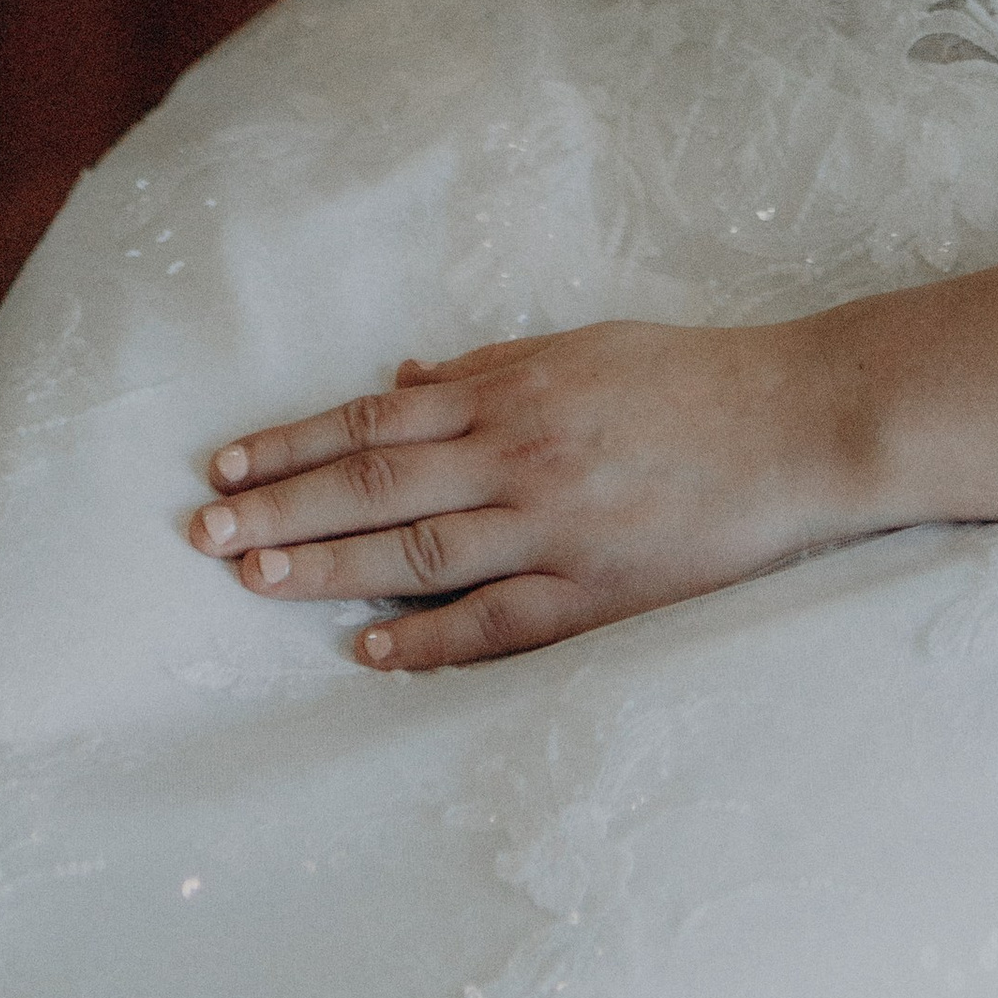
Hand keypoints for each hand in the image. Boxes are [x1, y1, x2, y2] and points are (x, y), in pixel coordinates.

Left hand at [190, 318, 855, 669]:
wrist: (794, 423)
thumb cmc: (689, 376)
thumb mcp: (581, 347)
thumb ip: (489, 369)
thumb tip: (402, 382)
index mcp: (513, 390)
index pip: (374, 422)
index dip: (294, 445)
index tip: (227, 466)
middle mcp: (518, 455)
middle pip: (374, 487)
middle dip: (281, 511)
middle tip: (203, 536)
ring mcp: (553, 527)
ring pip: (416, 553)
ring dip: (326, 569)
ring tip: (253, 582)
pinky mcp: (594, 589)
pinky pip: (494, 622)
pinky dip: (427, 638)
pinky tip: (369, 651)